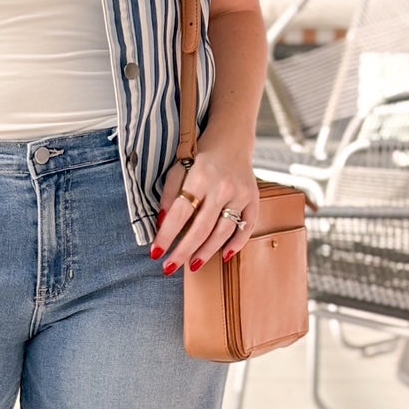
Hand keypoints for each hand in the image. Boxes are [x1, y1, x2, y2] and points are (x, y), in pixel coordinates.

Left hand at [150, 151, 257, 274]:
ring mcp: (240, 194)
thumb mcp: (178, 166)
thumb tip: (162, 224)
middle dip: (183, 252)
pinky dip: (237, 243)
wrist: (232, 139)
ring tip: (192, 265)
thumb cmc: (200, 155)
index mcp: (200, 177)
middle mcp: (222, 187)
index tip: (155, 252)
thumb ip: (170, 194)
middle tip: (169, 268)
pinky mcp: (253, 199)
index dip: (167, 235)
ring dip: (206, 252)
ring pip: (223, 231)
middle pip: (201, 228)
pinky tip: (225, 256)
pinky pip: (247, 226)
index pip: (180, 213)